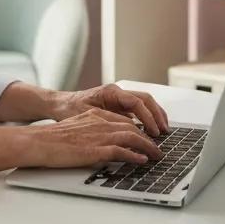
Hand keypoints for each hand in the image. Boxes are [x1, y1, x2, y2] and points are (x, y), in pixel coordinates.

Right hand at [22, 108, 162, 168]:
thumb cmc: (52, 138)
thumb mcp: (75, 127)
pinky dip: (135, 155)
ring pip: (132, 136)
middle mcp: (99, 121)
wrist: (38, 141)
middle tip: (157, 148)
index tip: (148, 136)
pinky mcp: (95, 150)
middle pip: (132, 126)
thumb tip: (103, 143)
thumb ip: (91, 130)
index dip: (139, 128)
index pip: (124, 119)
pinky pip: (121, 151)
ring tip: (156, 155)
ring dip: (147, 146)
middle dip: (148, 138)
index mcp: (94, 115)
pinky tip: (142, 161)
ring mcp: (98, 135)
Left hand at [53, 84, 169, 136]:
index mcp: (111, 92)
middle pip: (145, 99)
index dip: (148, 117)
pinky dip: (147, 117)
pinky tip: (152, 128)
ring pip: (144, 102)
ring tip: (163, 129)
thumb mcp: (89, 116)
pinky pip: (138, 108)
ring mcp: (119, 97)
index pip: (137, 102)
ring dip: (155, 115)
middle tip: (164, 131)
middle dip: (157, 114)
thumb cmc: (70, 110)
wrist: (60, 104)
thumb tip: (130, 129)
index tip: (154, 131)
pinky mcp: (118, 104)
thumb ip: (109, 121)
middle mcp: (117, 92)